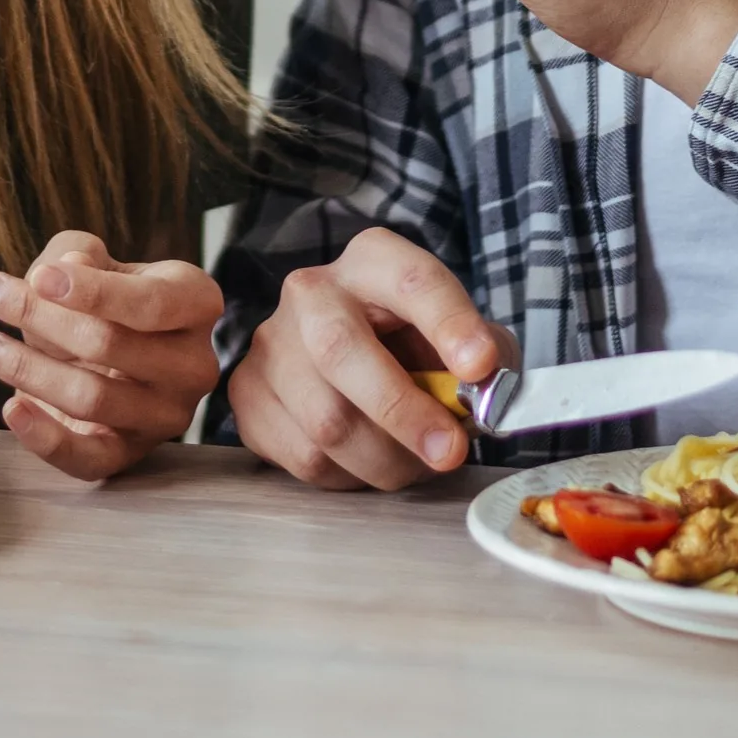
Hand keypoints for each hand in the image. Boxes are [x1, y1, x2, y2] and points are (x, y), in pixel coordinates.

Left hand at [0, 231, 222, 481]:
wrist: (105, 350)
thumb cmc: (101, 297)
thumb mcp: (91, 258)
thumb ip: (77, 254)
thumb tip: (68, 270)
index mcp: (196, 303)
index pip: (151, 302)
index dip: (93, 292)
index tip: (39, 278)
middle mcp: (193, 363)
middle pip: (112, 344)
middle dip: (41, 318)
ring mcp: (166, 415)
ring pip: (92, 397)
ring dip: (28, 369)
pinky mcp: (132, 454)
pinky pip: (89, 457)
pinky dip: (44, 437)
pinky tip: (11, 406)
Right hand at [228, 226, 512, 490]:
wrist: (347, 355)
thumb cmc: (413, 346)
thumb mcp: (461, 337)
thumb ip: (488, 358)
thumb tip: (489, 393)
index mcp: (373, 261)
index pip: (411, 279)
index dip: (448, 321)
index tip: (480, 365)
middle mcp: (311, 292)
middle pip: (341, 349)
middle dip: (403, 412)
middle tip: (450, 451)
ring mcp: (271, 343)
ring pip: (325, 420)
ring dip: (385, 459)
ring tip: (414, 461)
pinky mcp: (247, 394)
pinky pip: (301, 457)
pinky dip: (348, 476)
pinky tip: (366, 460)